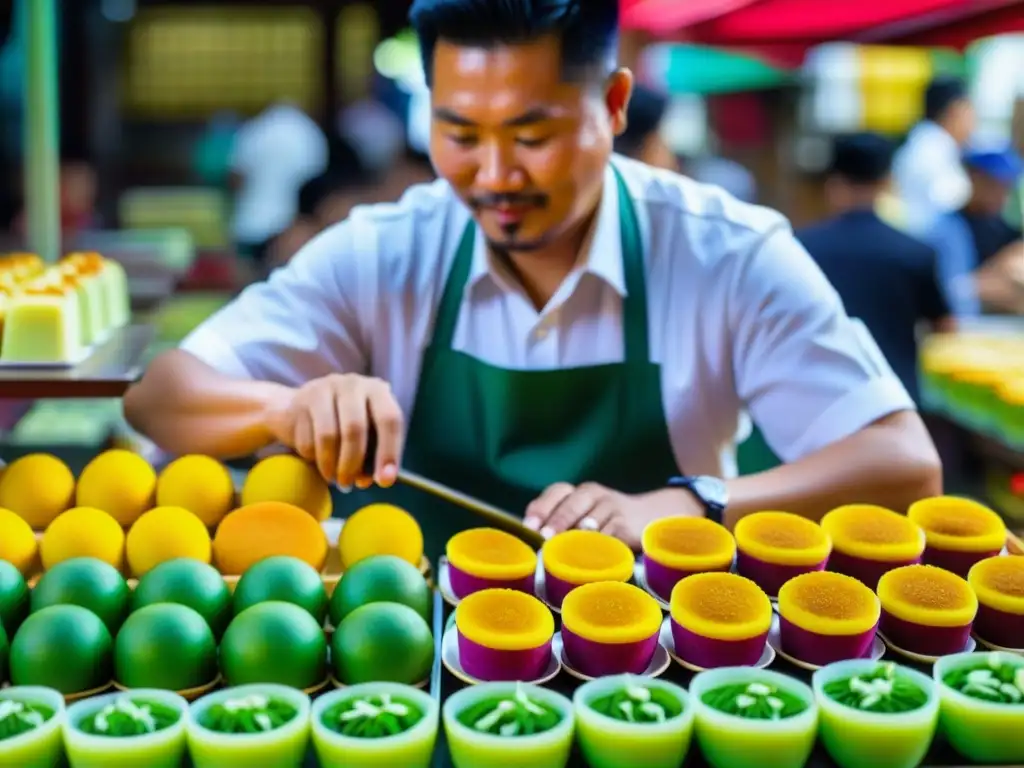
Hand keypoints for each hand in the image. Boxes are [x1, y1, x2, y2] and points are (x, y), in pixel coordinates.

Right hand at [265, 373, 403, 487]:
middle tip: (349, 484)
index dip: (389, 452)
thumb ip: (375, 454)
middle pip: (355, 428)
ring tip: (333, 478)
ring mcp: (324, 389)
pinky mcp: (299, 402)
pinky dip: (312, 458)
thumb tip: (376, 479)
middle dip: (353, 463)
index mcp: (377, 390)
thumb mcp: (366, 435)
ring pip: (328, 435)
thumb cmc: (342, 425)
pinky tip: (317, 461)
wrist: (297, 408)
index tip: (385, 481)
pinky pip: (307, 439)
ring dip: (331, 465)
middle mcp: (352, 384)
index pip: (389, 419)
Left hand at [519, 483, 636, 549]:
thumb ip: (557, 522)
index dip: (541, 509)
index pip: (556, 492)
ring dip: (574, 539)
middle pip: (571, 506)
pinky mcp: (627, 526)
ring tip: (561, 553)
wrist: (646, 516)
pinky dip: (597, 549)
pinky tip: (586, 561)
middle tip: (543, 539)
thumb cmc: (602, 520)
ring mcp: (612, 508)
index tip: (528, 526)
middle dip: (556, 523)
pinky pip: (609, 538)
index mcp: (577, 491)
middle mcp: (593, 494)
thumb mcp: (581, 514)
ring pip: (590, 524)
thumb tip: (528, 539)